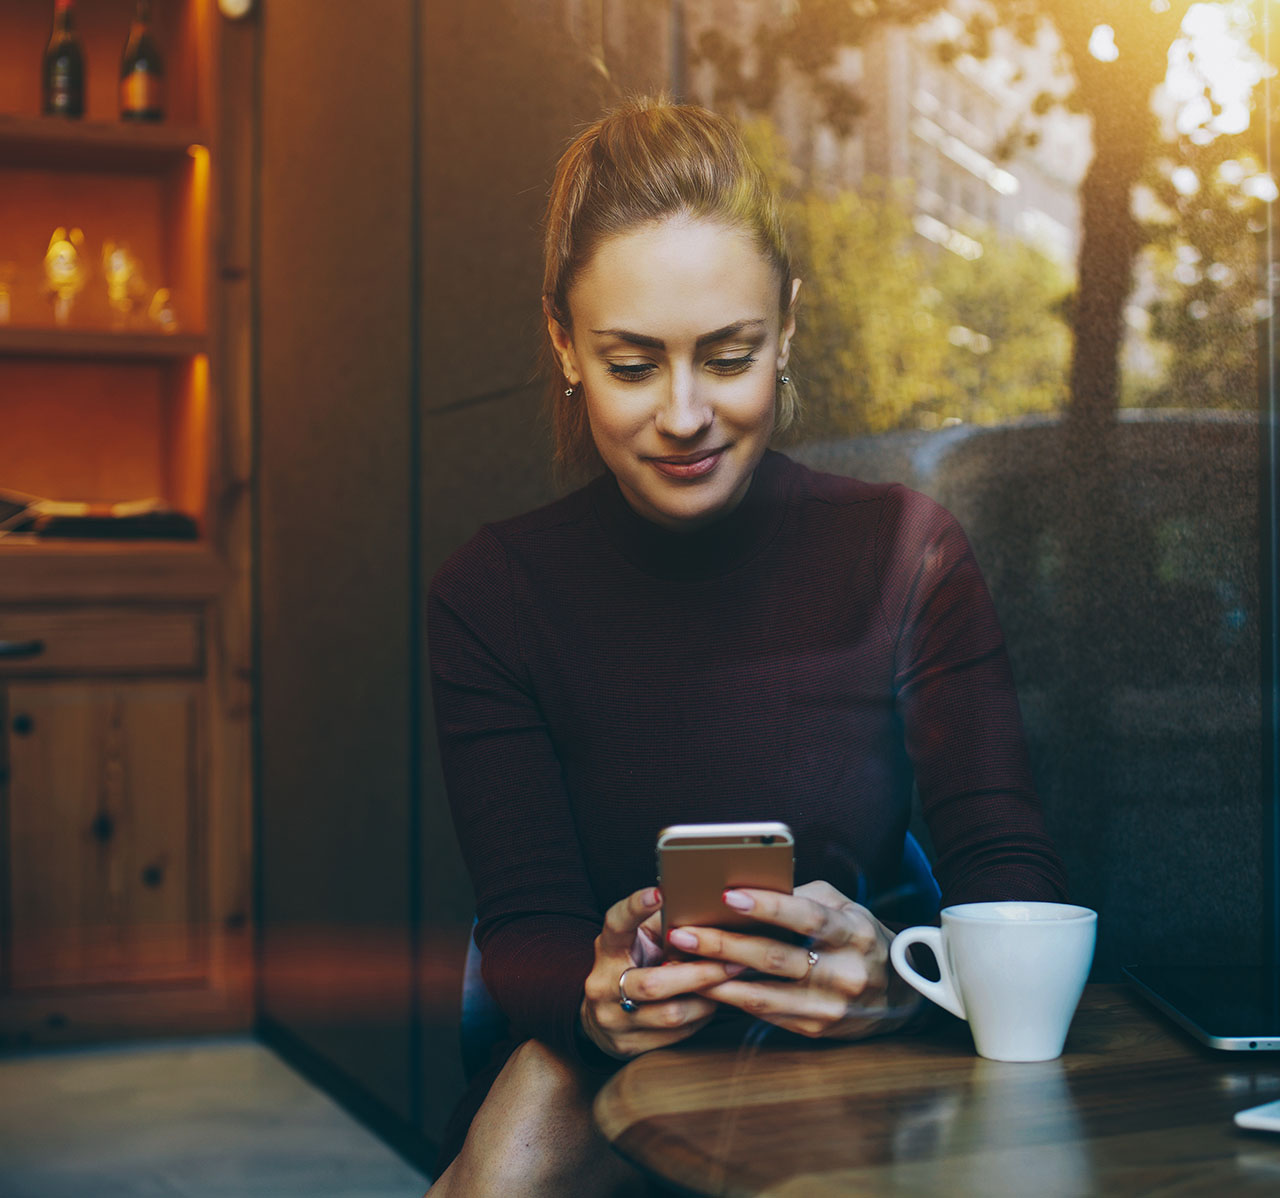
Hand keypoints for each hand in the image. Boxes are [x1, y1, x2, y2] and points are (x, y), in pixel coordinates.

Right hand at [580, 886, 747, 1059]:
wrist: (602, 1017)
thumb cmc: (634, 963)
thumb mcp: (639, 940)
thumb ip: (664, 924)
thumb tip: (705, 902)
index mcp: (607, 949)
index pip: (617, 924)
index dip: (636, 907)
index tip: (660, 893)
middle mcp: (603, 985)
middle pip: (653, 983)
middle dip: (698, 974)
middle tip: (734, 961)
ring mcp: (613, 1020)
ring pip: (671, 1014)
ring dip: (707, 998)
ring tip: (729, 982)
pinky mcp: (627, 1046)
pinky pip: (676, 1035)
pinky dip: (701, 1017)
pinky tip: (714, 1002)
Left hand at [671, 880, 923, 1039]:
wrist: (899, 995)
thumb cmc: (859, 938)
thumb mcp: (845, 907)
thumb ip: (804, 897)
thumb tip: (752, 889)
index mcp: (852, 932)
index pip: (807, 916)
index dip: (768, 905)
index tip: (728, 894)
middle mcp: (844, 972)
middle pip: (775, 957)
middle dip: (723, 944)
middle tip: (682, 932)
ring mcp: (830, 1006)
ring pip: (764, 993)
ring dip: (717, 978)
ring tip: (681, 962)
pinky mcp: (816, 1029)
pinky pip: (766, 1013)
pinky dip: (732, 999)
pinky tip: (705, 985)